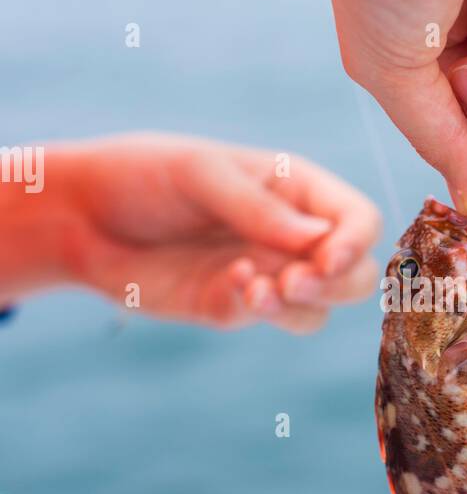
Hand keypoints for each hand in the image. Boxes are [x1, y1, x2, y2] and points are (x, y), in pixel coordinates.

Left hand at [53, 135, 380, 330]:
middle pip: (355, 274)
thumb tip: (322, 241)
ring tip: (260, 291)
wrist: (83, 215)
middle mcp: (290, 235)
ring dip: (302, 306)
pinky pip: (270, 319)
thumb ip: (260, 208)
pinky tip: (232, 284)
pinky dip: (260, 308)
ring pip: (320, 308)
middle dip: (339, 284)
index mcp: (296, 188)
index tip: (327, 257)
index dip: (355, 241)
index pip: (357, 219)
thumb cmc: (145, 174)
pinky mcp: (232, 306)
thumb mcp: (202, 174)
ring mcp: (265, 274)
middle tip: (296, 281)